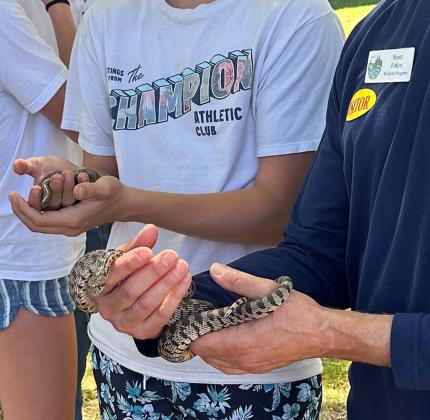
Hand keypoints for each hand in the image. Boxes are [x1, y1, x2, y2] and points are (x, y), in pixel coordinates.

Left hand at [9, 175, 125, 235]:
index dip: (23, 209)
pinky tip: (33, 201)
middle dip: (21, 212)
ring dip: (28, 213)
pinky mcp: (71, 223)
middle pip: (36, 226)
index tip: (14, 194)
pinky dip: (36, 213)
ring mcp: (70, 227)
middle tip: (12, 196)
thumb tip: (77, 189)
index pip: (40, 220)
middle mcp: (70, 228)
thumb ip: (91, 188)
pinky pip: (47, 222)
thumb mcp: (105, 187)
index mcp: (74, 220)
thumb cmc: (114, 194)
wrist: (123, 204)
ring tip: (18, 198)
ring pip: (41, 225)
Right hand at [13, 156, 78, 210]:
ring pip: (68, 203)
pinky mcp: (84, 201)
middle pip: (53, 207)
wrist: (74, 167)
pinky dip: (82, 184)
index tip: (36, 187)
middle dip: (54, 191)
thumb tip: (17, 165)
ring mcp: (71, 206)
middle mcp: (56, 208)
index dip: (35, 200)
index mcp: (41, 203)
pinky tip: (82, 175)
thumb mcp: (38, 164)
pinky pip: (83, 197)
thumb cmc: (53, 167)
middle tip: (56, 177)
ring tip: (67, 172)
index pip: (35, 210)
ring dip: (67, 188)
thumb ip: (26, 166)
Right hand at [94, 224, 191, 338]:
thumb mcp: (127, 257)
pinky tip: (185, 280)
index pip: (111, 275)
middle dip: (154, 271)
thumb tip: (151, 229)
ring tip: (182, 265)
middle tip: (172, 255)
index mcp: (97, 286)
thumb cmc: (126, 276)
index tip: (147, 251)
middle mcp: (107, 308)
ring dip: (167, 283)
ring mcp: (124, 323)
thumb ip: (138, 244)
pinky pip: (161, 316)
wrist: (130, 306)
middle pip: (131, 290)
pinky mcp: (142, 332)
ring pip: (147, 303)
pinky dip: (175, 297)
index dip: (130, 264)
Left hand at [190, 265, 328, 374]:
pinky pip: (228, 366)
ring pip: (215, 362)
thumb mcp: (268, 290)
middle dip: (197, 336)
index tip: (190, 314)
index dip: (191, 330)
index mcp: (242, 342)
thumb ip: (239, 281)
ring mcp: (250, 367)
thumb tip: (215, 270)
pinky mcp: (257, 368)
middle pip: (205, 354)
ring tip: (209, 325)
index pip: (201, 344)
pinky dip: (220, 354)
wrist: (322, 334)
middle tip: (198, 316)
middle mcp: (243, 360)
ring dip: (208, 346)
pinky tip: (225, 337)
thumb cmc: (297, 312)